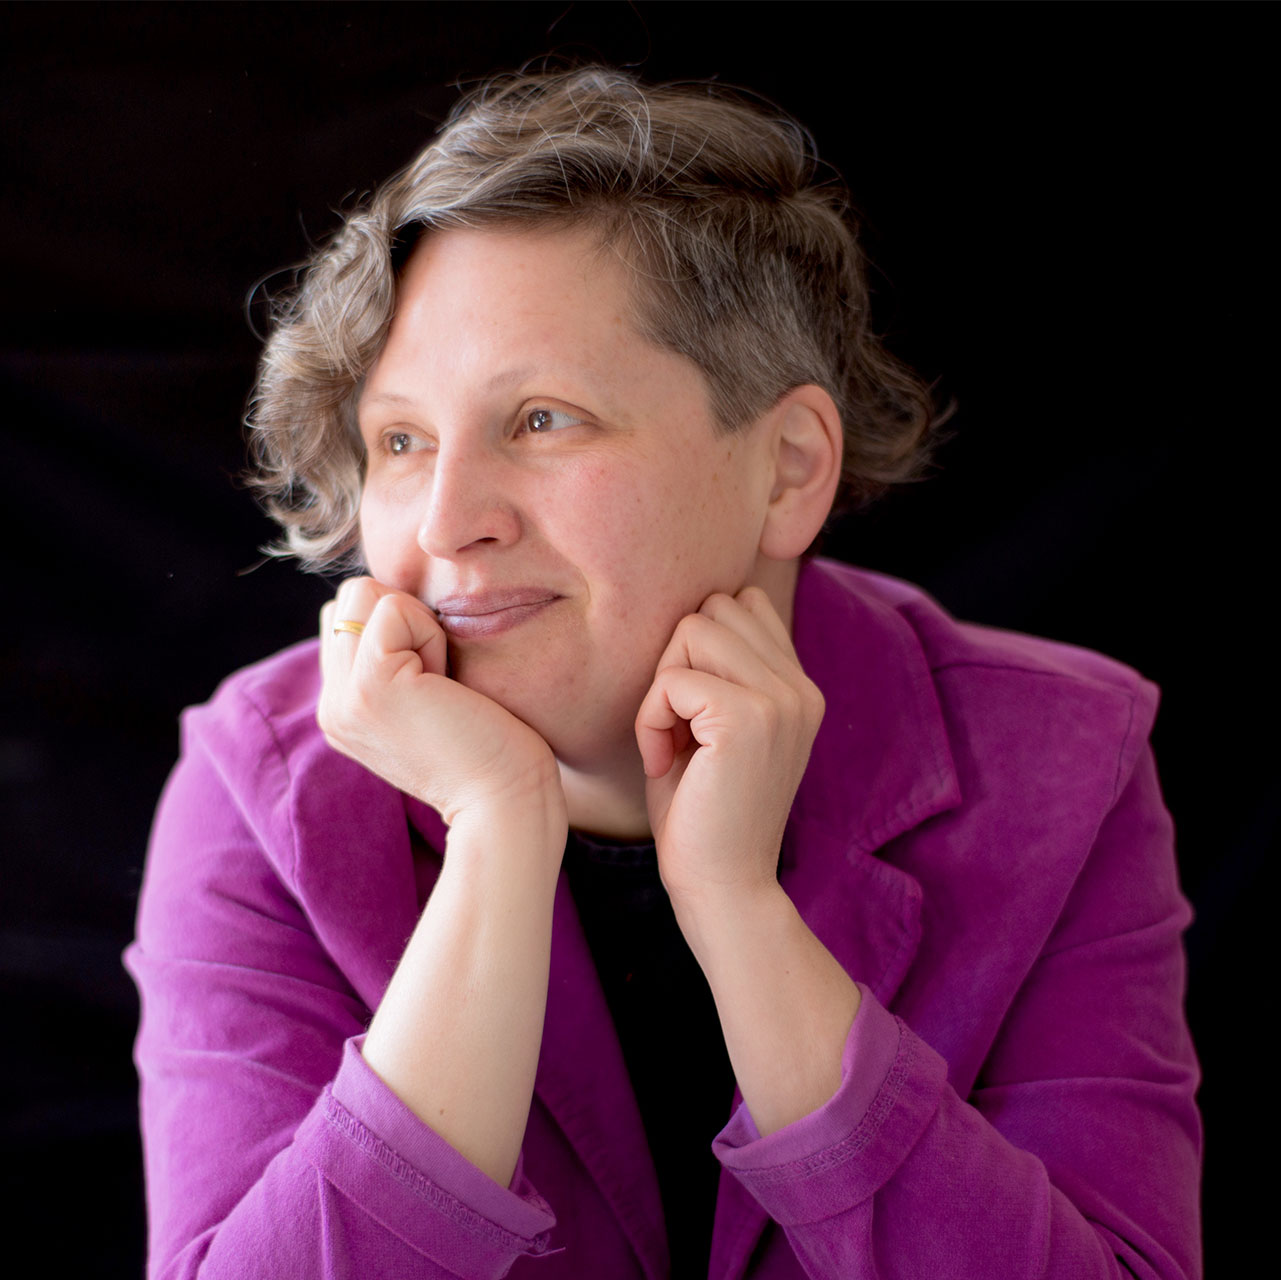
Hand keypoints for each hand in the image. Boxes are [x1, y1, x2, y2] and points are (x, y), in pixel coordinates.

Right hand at [318, 577, 564, 830]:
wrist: (505, 801)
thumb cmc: (492, 747)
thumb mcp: (428, 699)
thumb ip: (397, 659)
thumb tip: (392, 601)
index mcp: (343, 709)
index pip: (347, 616)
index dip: (401, 627)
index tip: (435, 685)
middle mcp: (332, 704)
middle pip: (351, 597)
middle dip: (406, 619)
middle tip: (440, 682)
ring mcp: (343, 697)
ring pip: (364, 593)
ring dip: (419, 624)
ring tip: (441, 683)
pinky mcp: (370, 684)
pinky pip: (394, 608)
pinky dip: (431, 633)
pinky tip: (446, 685)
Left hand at [634, 586, 824, 913]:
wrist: (724, 888)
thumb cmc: (702, 813)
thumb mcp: (715, 728)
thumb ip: (718, 669)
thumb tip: (692, 611)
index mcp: (798, 687)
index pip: (742, 602)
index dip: (696, 648)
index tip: (690, 713)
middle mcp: (800, 687)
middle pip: (713, 608)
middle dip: (675, 661)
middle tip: (676, 728)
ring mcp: (781, 700)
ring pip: (692, 629)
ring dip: (661, 688)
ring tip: (671, 743)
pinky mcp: (749, 719)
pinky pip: (672, 680)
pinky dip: (650, 719)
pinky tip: (664, 764)